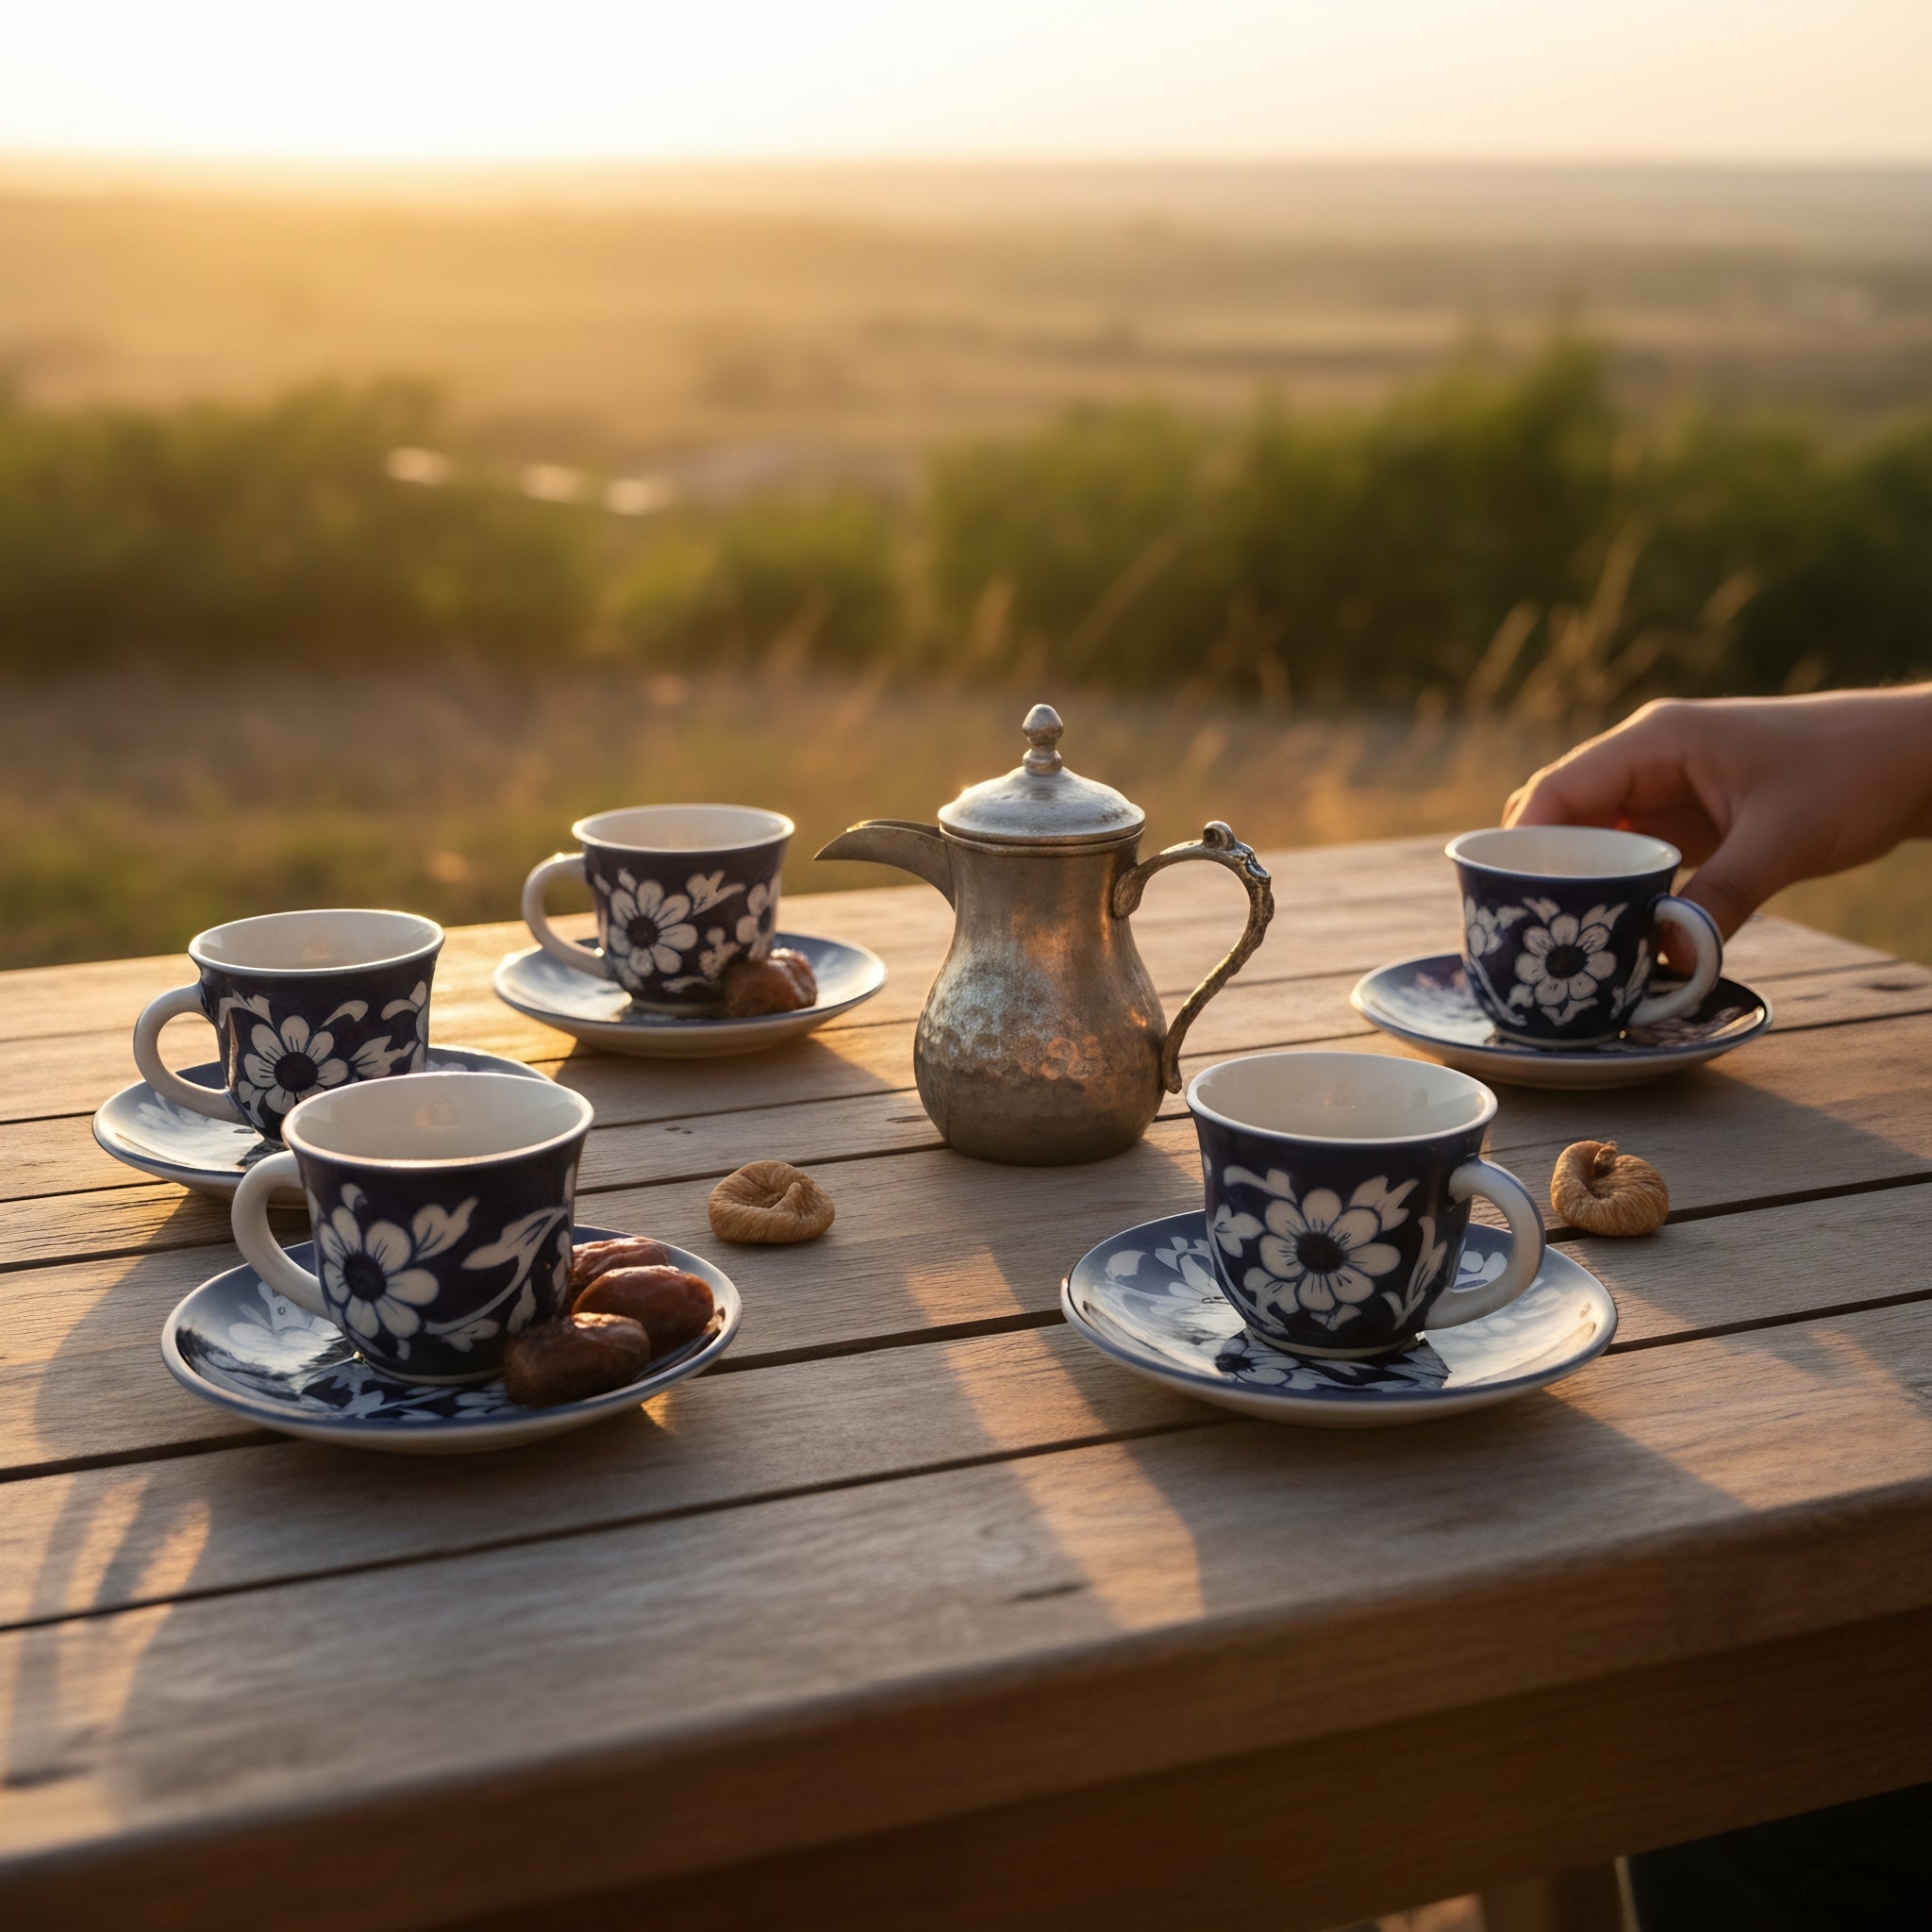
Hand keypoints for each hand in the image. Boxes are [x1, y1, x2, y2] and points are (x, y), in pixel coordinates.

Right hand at [1504, 686, 1931, 937]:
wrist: (1913, 758)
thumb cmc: (1852, 773)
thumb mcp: (1783, 841)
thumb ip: (1720, 901)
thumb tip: (1667, 961)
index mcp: (1656, 740)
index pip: (1557, 789)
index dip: (1521, 844)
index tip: (1503, 900)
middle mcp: (1647, 758)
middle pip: (1558, 814)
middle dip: (1537, 869)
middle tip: (1521, 930)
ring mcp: (1663, 787)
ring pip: (1588, 836)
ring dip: (1575, 882)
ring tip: (1557, 938)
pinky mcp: (1684, 817)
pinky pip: (1626, 853)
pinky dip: (1613, 887)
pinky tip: (1611, 928)